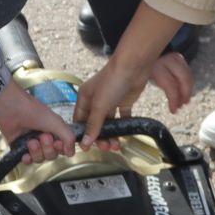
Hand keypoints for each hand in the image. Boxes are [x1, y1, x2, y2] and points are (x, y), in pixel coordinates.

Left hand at [0, 79, 80, 162]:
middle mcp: (44, 137)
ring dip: (37, 152)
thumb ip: (68, 136)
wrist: (9, 108)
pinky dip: (27, 159)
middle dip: (48, 148)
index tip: (58, 143)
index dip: (61, 148)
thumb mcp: (55, 122)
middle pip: (52, 155)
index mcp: (54, 130)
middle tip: (43, 137)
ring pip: (40, 158)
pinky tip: (26, 154)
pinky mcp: (19, 147)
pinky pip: (27, 160)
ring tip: (31, 141)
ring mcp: (32, 142)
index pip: (63, 147)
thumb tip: (71, 152)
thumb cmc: (31, 110)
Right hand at [73, 4, 190, 142]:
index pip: (80, 120)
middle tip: (106, 148)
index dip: (82, 134)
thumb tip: (86, 142)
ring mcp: (110, 101)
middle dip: (99, 137)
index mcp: (84, 98)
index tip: (87, 147)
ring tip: (116, 145)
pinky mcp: (123, 102)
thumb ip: (93, 125)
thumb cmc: (112, 80)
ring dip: (111, 134)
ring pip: (108, 123)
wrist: (134, 66)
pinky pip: (121, 118)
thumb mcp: (99, 105)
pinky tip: (124, 136)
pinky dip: (123, 127)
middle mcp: (96, 100)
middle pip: (95, 124)